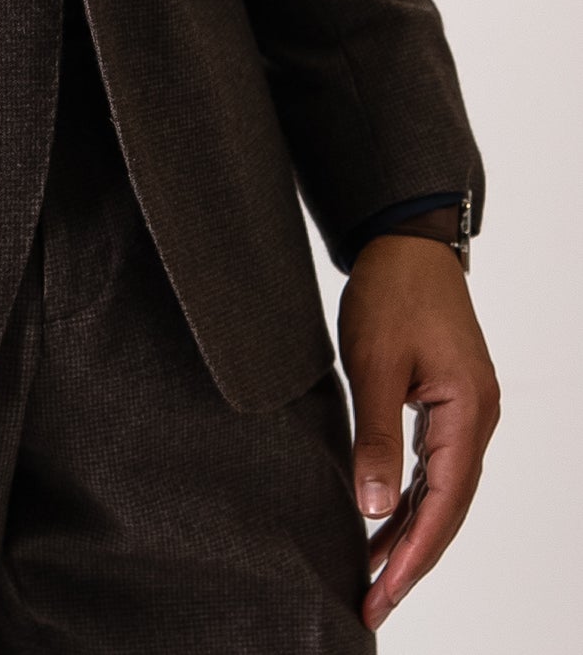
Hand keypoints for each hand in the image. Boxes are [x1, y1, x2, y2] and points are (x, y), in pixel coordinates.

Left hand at [338, 234, 499, 631]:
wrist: (406, 243)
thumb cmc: (391, 293)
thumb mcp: (373, 364)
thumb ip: (375, 436)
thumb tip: (372, 509)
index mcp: (468, 414)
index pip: (442, 507)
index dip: (411, 558)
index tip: (380, 597)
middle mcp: (477, 420)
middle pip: (446, 509)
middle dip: (410, 561)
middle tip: (372, 606)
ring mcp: (466, 413)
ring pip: (440, 492)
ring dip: (409, 534)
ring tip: (371, 578)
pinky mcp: (449, 403)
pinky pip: (433, 467)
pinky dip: (409, 499)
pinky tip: (381, 523)